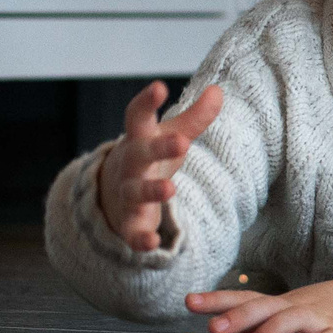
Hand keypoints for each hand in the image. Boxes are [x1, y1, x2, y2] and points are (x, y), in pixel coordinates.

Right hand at [99, 80, 224, 253]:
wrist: (113, 192)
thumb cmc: (149, 155)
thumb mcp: (171, 134)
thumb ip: (195, 116)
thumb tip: (218, 90)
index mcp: (139, 138)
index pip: (137, 116)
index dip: (147, 102)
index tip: (159, 87)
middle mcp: (130, 164)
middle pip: (139, 154)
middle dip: (157, 149)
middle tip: (181, 142)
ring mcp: (127, 193)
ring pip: (135, 192)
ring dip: (150, 191)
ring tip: (170, 189)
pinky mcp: (129, 222)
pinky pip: (133, 232)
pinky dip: (140, 238)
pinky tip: (152, 244)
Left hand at [186, 274, 332, 332]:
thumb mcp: (296, 311)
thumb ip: (260, 321)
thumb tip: (221, 331)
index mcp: (285, 304)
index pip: (247, 298)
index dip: (218, 300)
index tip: (189, 301)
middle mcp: (300, 308)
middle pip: (266, 308)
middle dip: (238, 317)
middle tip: (212, 328)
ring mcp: (323, 321)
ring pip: (293, 322)